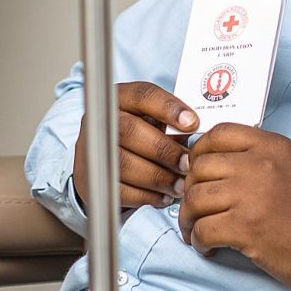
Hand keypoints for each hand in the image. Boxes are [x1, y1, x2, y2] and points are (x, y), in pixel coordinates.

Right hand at [74, 80, 194, 218]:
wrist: (106, 163)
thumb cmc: (141, 138)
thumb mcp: (154, 122)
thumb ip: (172, 124)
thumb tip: (198, 133)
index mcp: (120, 99)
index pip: (142, 94)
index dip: (168, 107)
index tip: (192, 123)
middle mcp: (101, 120)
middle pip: (130, 131)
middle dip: (164, 150)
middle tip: (187, 164)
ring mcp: (93, 150)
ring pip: (125, 164)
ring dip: (158, 177)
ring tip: (180, 185)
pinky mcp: (92, 179)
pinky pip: (121, 190)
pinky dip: (147, 196)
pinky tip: (164, 196)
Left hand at [179, 125, 290, 290]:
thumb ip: (264, 158)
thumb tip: (223, 164)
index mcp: (273, 146)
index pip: (219, 133)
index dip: (200, 152)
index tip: (198, 172)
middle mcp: (259, 165)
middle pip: (199, 166)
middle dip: (189, 189)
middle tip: (194, 207)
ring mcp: (251, 196)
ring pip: (194, 198)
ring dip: (188, 218)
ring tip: (195, 231)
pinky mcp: (246, 228)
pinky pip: (202, 229)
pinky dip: (198, 240)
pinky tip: (207, 247)